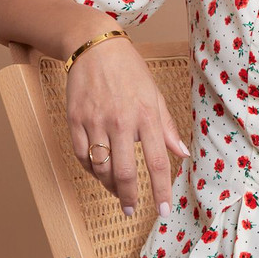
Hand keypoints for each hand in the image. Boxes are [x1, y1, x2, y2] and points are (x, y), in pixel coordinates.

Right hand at [65, 36, 189, 215]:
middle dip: (129, 197)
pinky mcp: (75, 120)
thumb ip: (168, 128)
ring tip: (117, 192)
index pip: (157, 162)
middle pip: (124, 172)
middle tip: (132, 210)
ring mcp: (95, 122)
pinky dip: (90, 170)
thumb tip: (183, 154)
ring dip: (109, 186)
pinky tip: (99, 173)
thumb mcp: (155, 95)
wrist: (95, 47)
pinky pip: (81, 155)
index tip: (163, 211)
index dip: (161, 191)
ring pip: (100, 168)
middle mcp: (120, 122)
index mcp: (146, 116)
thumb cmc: (130, 71)